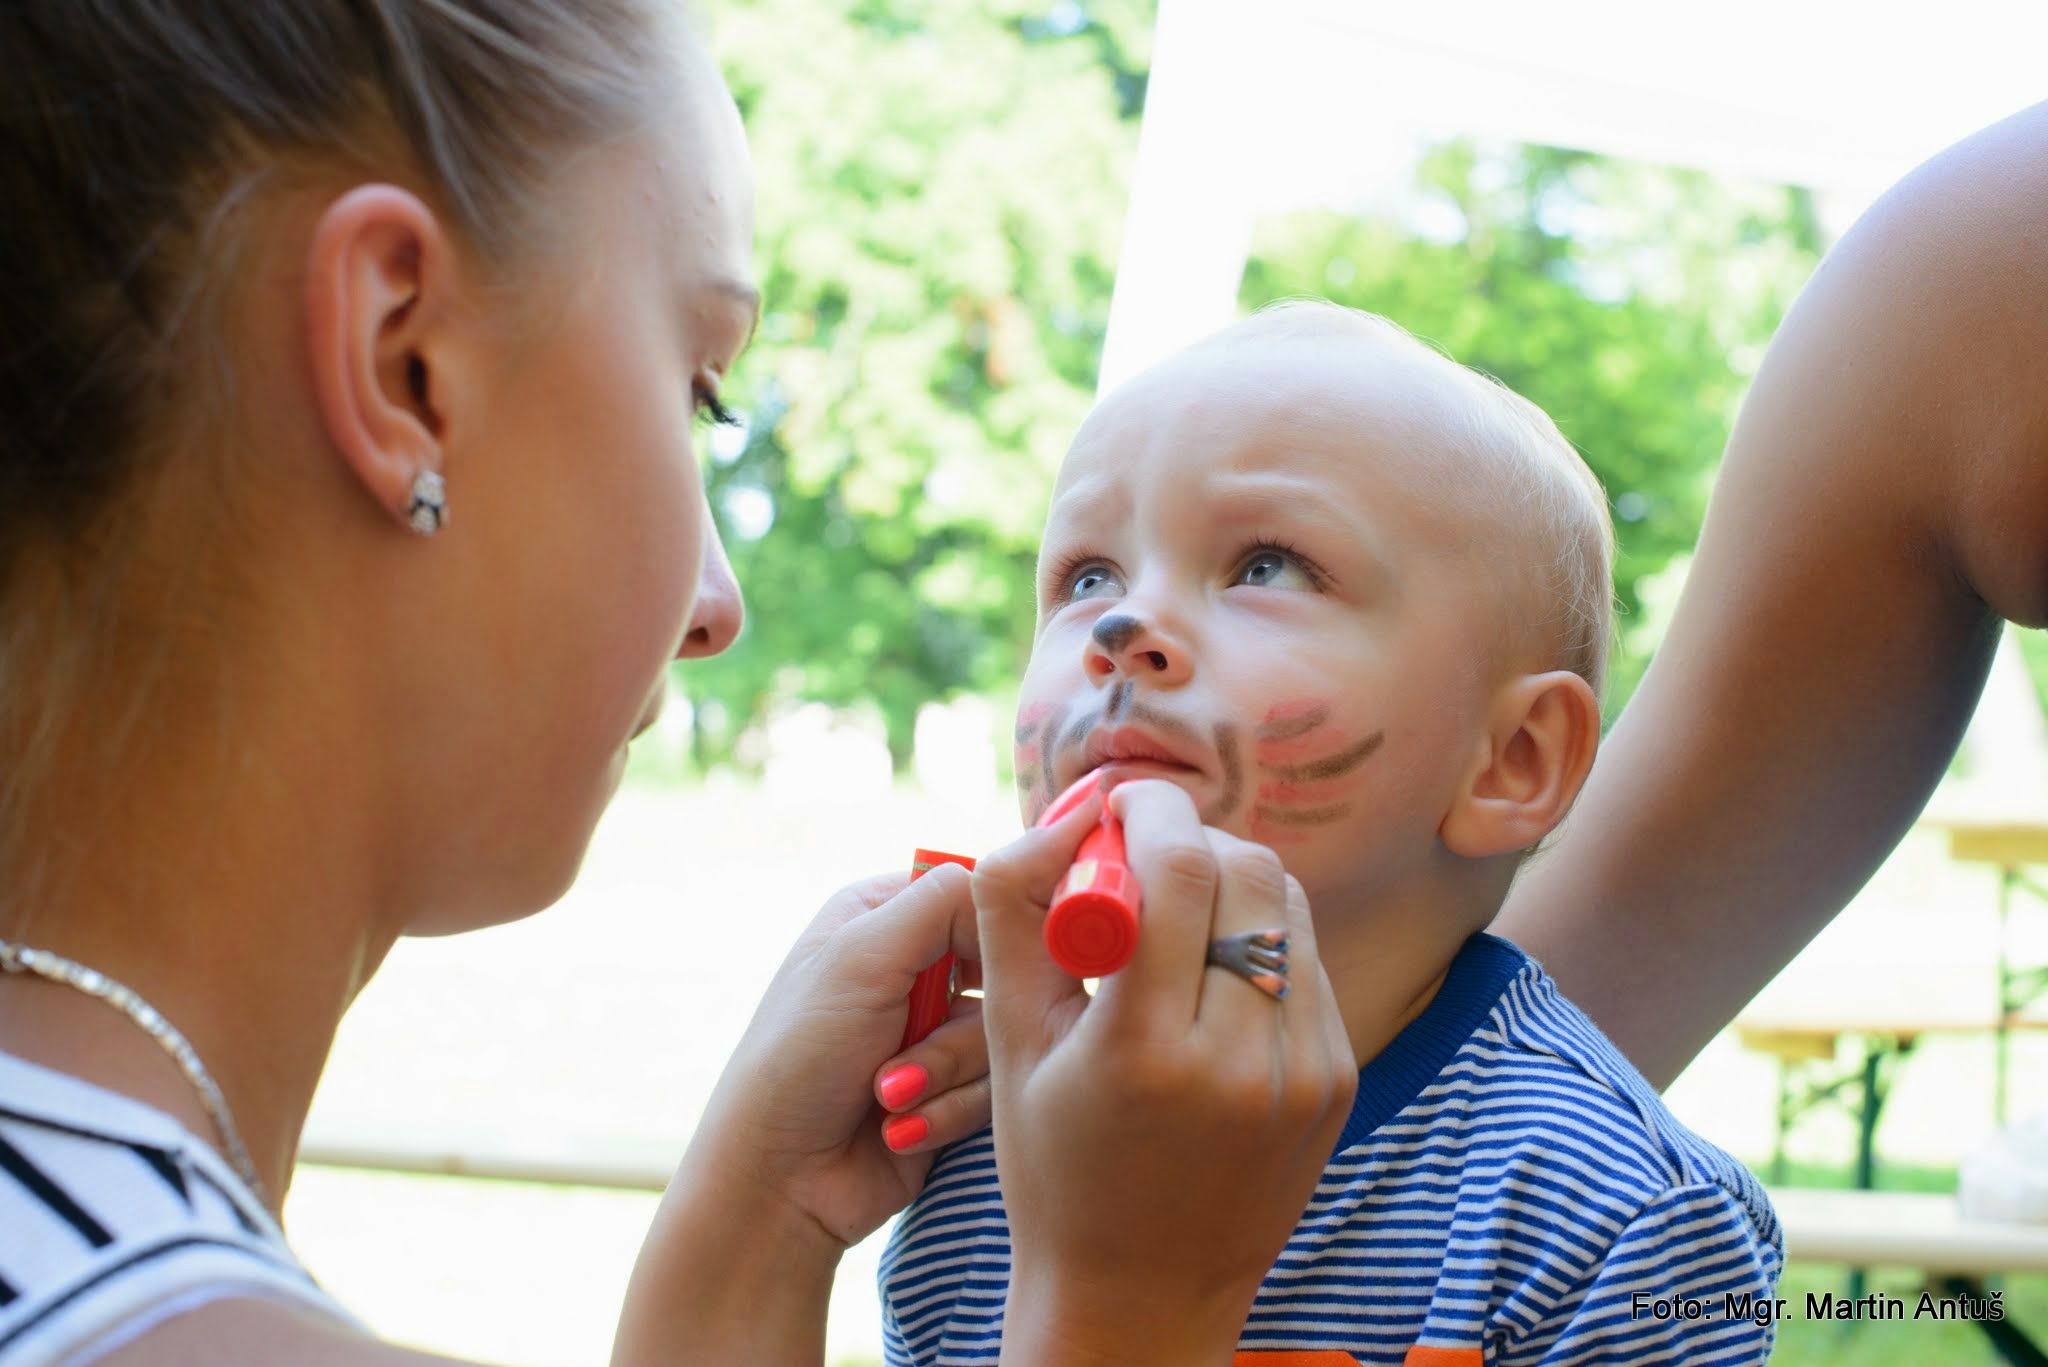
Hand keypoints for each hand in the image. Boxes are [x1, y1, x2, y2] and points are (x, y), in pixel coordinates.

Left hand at [683, 864, 992, 1247]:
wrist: (778, 1182)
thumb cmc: (800, 1057)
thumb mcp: (863, 958)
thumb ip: (942, 901)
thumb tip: (1019, 869)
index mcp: (882, 914)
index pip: (975, 893)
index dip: (994, 931)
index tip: (993, 968)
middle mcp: (911, 965)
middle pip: (1002, 968)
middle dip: (954, 1025)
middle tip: (903, 1047)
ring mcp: (934, 1030)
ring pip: (1004, 1032)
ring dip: (944, 1073)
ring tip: (888, 1097)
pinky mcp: (954, 1089)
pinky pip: (996, 1085)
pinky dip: (949, 1110)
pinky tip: (899, 1129)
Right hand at [976, 780, 1356, 1364]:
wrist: (1139, 1294)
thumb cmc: (1054, 1164)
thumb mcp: (1010, 1042)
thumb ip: (1017, 911)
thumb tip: (1065, 811)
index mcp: (1146, 1053)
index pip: (1180, 871)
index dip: (1148, 810)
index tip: (1116, 804)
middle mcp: (1241, 1063)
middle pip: (1247, 871)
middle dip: (1190, 839)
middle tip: (1138, 859)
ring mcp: (1305, 1075)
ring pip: (1286, 905)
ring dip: (1228, 881)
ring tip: (1171, 919)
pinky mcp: (1339, 1081)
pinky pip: (1308, 960)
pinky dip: (1258, 939)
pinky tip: (1208, 978)